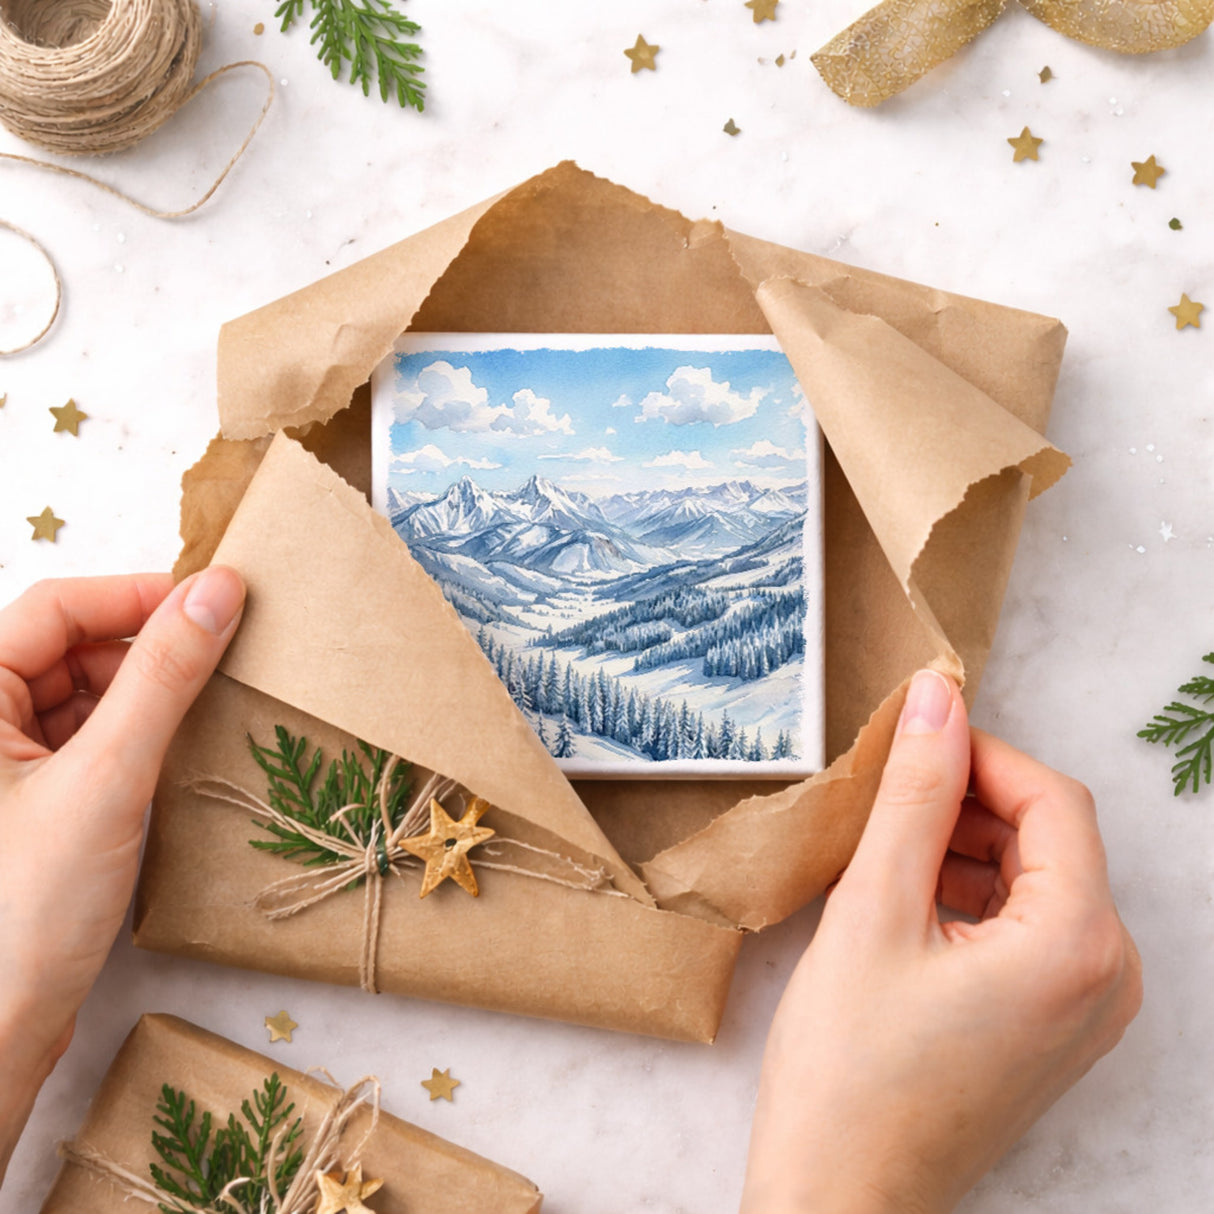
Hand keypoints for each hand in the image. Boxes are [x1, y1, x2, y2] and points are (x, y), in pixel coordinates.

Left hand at [0, 569, 244, 1181]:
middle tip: (226, 651)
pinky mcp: (34, 803)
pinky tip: (181, 749)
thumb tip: (218, 591)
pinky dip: (138, 734)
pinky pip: (92, 740)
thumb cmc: (24, 909)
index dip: (136, 595)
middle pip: (70, 647)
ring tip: (212, 701)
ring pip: (85, 694)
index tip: (217, 600)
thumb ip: (164, 676)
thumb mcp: (107, 777)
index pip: (55, 608)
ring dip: (148, 690)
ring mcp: (6, 767)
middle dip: (147, 645)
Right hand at [741, 669, 1142, 1213]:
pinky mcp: (1054, 1028)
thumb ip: (913, 794)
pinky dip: (969, 898)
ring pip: (1034, 881)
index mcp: (1078, 945)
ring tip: (880, 858)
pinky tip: (901, 906)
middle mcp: (1107, 979)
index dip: (979, 754)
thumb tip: (937, 699)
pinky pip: (1028, 929)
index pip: (1052, 799)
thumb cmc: (849, 1072)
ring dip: (962, 849)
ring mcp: (1086, 1010)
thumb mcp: (873, 910)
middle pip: (1049, 839)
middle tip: (881, 802)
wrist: (840, 1198)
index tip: (909, 739)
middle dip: (966, 805)